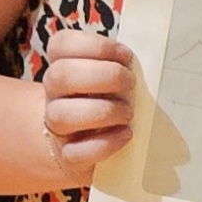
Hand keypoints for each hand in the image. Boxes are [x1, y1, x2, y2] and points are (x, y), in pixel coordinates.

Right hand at [33, 26, 137, 184]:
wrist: (85, 145)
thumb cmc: (106, 103)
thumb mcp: (110, 81)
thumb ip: (120, 67)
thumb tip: (147, 59)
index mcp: (63, 68)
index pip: (61, 45)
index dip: (95, 45)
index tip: (125, 55)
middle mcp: (54, 95)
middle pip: (61, 75)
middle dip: (103, 75)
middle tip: (130, 83)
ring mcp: (58, 127)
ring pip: (62, 115)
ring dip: (103, 111)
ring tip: (128, 112)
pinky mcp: (70, 156)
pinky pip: (77, 152)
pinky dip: (106, 143)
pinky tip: (126, 134)